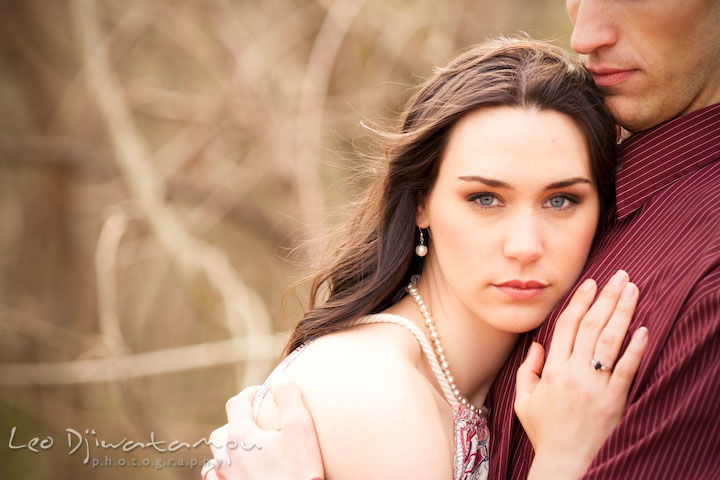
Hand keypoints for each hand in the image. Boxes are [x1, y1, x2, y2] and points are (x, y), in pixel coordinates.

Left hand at [204, 378, 323, 479]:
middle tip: (257, 421)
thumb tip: (281, 379)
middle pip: (222, 431)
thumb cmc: (299, 473)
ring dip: (228, 447)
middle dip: (237, 420)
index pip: (236, 403)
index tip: (263, 392)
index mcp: (241, 436)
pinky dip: (223, 472)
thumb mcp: (301, 428)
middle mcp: (227, 457)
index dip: (250, 393)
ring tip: (245, 448)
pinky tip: (235, 473)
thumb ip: (289, 397)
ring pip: (217, 457)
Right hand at [515, 270, 648, 479]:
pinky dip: (636, 348)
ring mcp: (595, 386)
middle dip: (606, 297)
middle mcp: (573, 373)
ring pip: (610, 341)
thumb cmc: (544, 432)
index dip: (579, 302)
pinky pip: (627, 369)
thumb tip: (537, 345)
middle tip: (620, 276)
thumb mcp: (523, 401)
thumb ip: (527, 371)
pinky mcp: (615, 401)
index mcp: (551, 370)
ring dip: (623, 312)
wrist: (566, 463)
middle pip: (592, 326)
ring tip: (632, 291)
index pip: (567, 326)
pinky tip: (643, 329)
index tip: (590, 283)